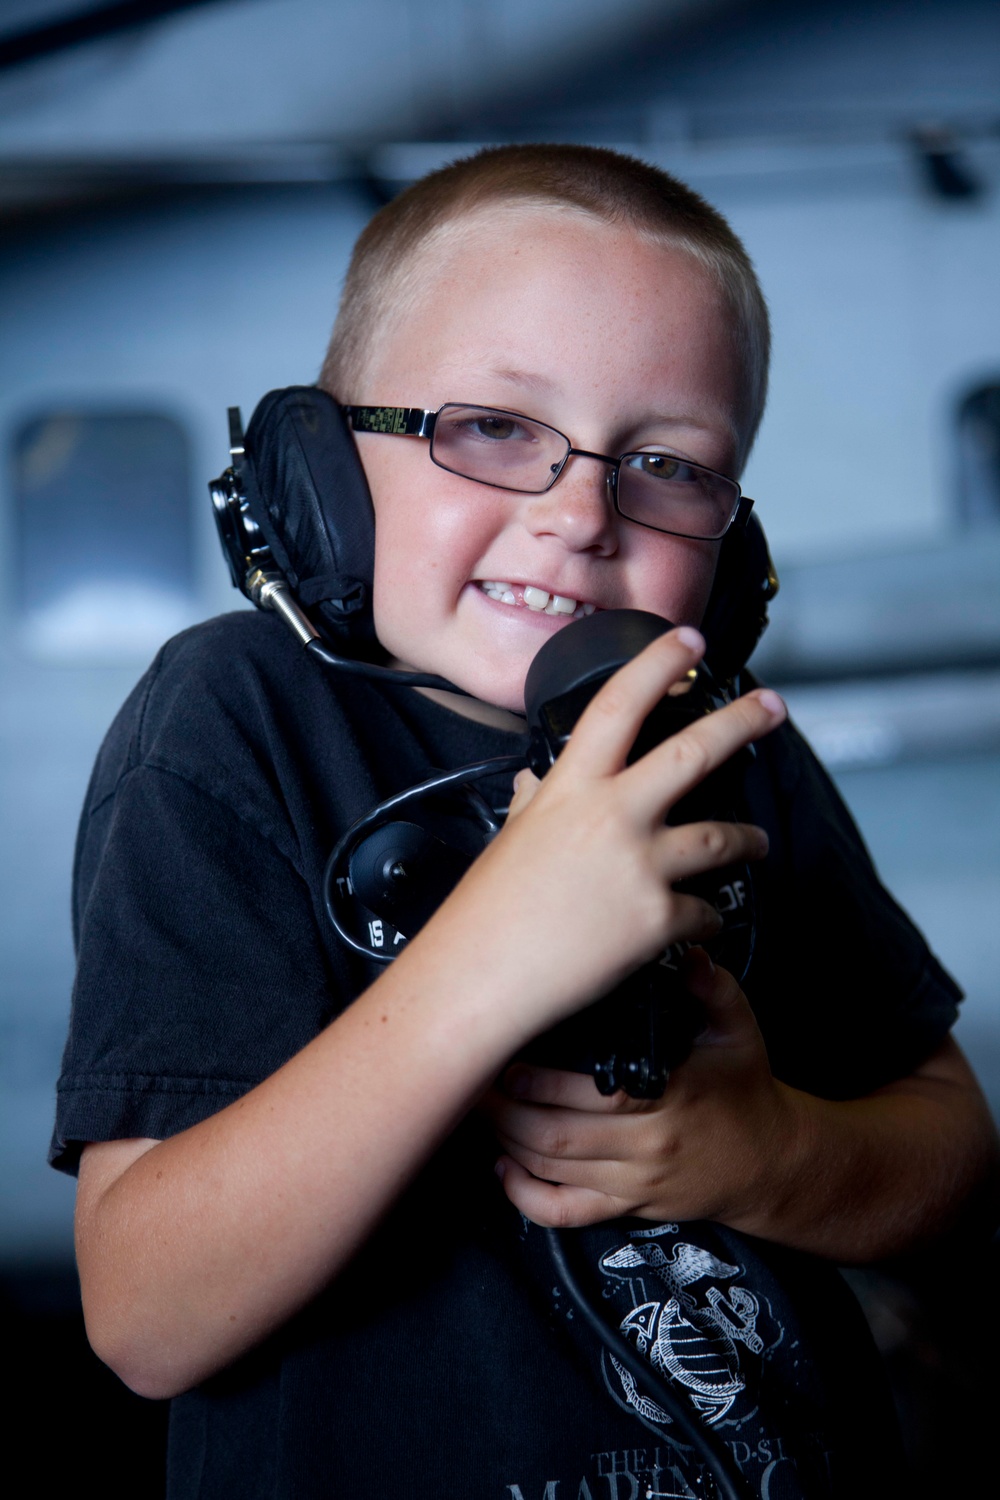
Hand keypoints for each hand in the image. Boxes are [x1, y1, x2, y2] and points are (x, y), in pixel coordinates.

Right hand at [423, 626, 785, 1046]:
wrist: (480, 977)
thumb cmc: (486, 912)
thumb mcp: (510, 837)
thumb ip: (535, 803)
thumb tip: (536, 785)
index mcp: (571, 788)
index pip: (620, 703)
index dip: (659, 663)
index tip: (688, 641)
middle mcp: (612, 816)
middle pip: (695, 751)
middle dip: (743, 722)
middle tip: (772, 707)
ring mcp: (640, 866)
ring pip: (722, 836)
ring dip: (749, 838)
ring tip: (758, 841)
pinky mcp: (657, 919)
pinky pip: (706, 912)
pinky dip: (708, 918)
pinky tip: (703, 922)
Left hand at [483, 950, 802, 1228]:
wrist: (770, 1163)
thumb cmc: (745, 1090)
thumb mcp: (740, 1033)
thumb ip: (714, 991)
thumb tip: (691, 955)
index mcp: (670, 1097)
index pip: (594, 1095)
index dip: (539, 1082)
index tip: (505, 1058)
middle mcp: (647, 1147)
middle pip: (557, 1136)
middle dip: (505, 1111)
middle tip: (474, 1081)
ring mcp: (634, 1183)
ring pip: (554, 1170)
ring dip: (507, 1142)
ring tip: (479, 1110)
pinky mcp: (627, 1208)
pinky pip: (568, 1213)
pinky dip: (527, 1198)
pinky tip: (503, 1170)